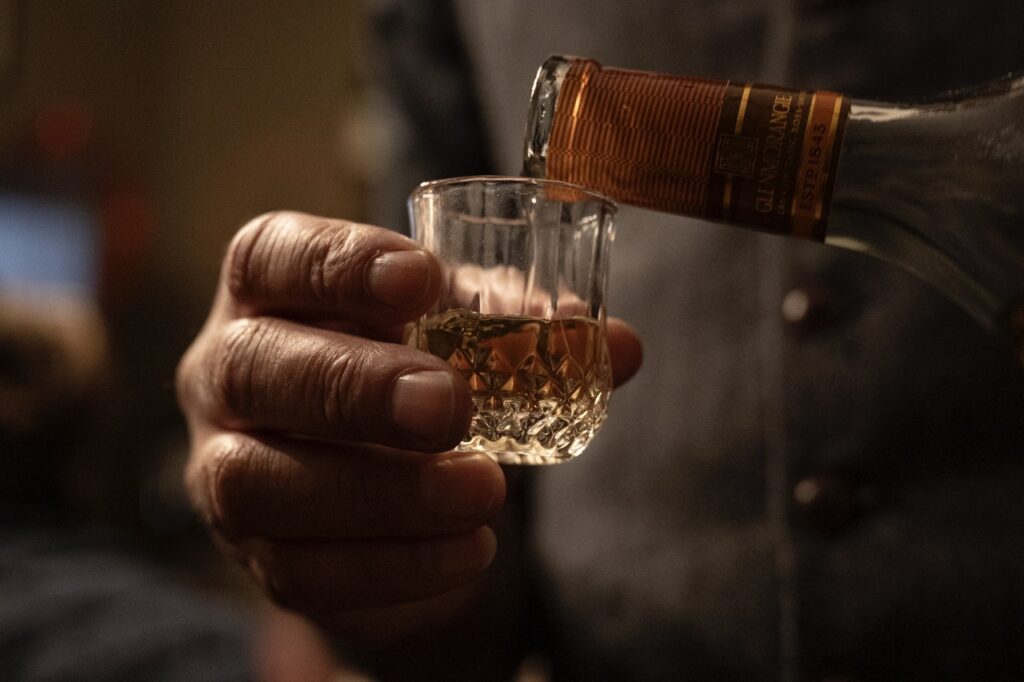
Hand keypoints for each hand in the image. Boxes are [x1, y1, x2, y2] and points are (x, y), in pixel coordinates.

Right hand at [176, 211, 641, 628]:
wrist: (380, 487)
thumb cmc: (413, 379)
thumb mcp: (460, 339)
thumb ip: (526, 333)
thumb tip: (619, 347)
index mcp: (268, 293)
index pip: (271, 257)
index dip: (338, 264)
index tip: (421, 278)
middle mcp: (227, 373)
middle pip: (254, 368)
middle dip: (355, 386)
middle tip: (451, 405)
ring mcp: (227, 468)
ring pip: (262, 482)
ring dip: (382, 490)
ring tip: (483, 490)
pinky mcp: (260, 554)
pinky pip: (304, 570)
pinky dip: (394, 565)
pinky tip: (469, 550)